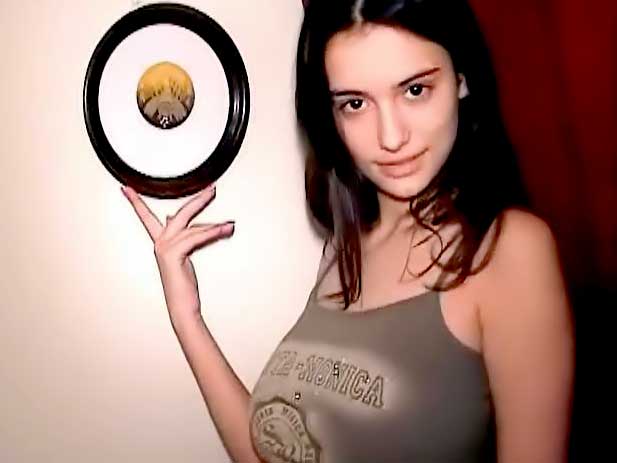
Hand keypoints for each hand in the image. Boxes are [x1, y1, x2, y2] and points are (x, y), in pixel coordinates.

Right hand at [121, 183, 234, 321]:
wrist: (182, 307)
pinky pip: (196, 238)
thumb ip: (180, 237)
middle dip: (198, 200)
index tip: (127, 189)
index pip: (147, 218)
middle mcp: (161, 244)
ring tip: (230, 224)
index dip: (137, 202)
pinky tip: (225, 230)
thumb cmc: (183, 286)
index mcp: (161, 243)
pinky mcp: (174, 255)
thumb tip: (173, 216)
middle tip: (212, 189)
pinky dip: (212, 234)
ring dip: (215, 226)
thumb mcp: (181, 257)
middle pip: (179, 215)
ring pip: (192, 227)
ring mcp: (165, 249)